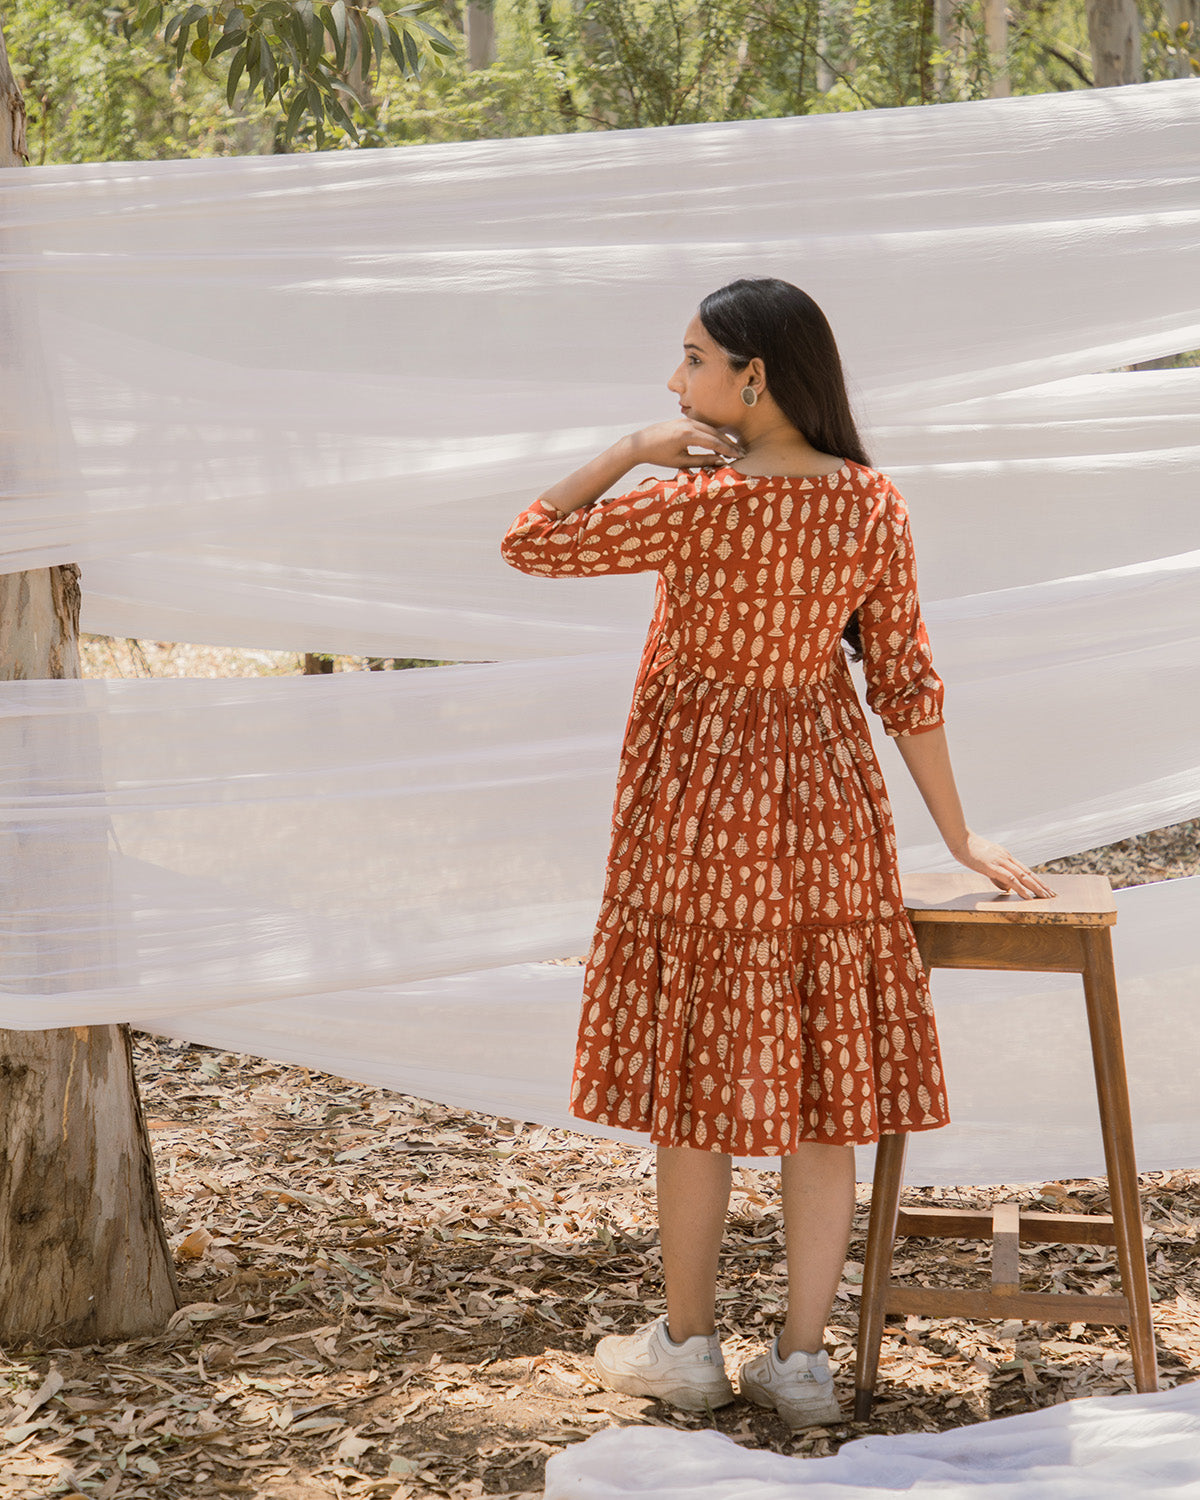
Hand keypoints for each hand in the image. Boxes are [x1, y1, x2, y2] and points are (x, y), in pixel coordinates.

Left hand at [628, 418, 743, 469]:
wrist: (640, 444)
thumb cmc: (658, 455)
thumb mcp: (681, 461)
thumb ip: (702, 460)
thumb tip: (720, 461)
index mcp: (687, 435)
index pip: (714, 442)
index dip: (728, 450)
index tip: (739, 456)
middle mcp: (688, 424)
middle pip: (715, 433)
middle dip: (729, 443)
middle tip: (741, 452)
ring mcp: (686, 420)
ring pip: (709, 428)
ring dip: (722, 438)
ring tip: (733, 448)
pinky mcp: (683, 420)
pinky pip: (702, 426)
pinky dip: (712, 433)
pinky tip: (718, 441)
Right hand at [950, 831, 1055, 898]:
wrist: (960, 840)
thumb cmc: (969, 851)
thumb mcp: (985, 864)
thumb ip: (997, 877)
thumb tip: (1008, 889)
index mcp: (1006, 857)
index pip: (1025, 870)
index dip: (1037, 879)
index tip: (1046, 888)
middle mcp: (1007, 858)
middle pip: (1028, 873)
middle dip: (1041, 885)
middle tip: (1052, 895)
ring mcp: (1001, 862)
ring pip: (1023, 876)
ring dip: (1036, 887)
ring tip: (1045, 897)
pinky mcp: (993, 867)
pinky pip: (1011, 879)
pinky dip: (1021, 888)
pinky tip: (1028, 896)